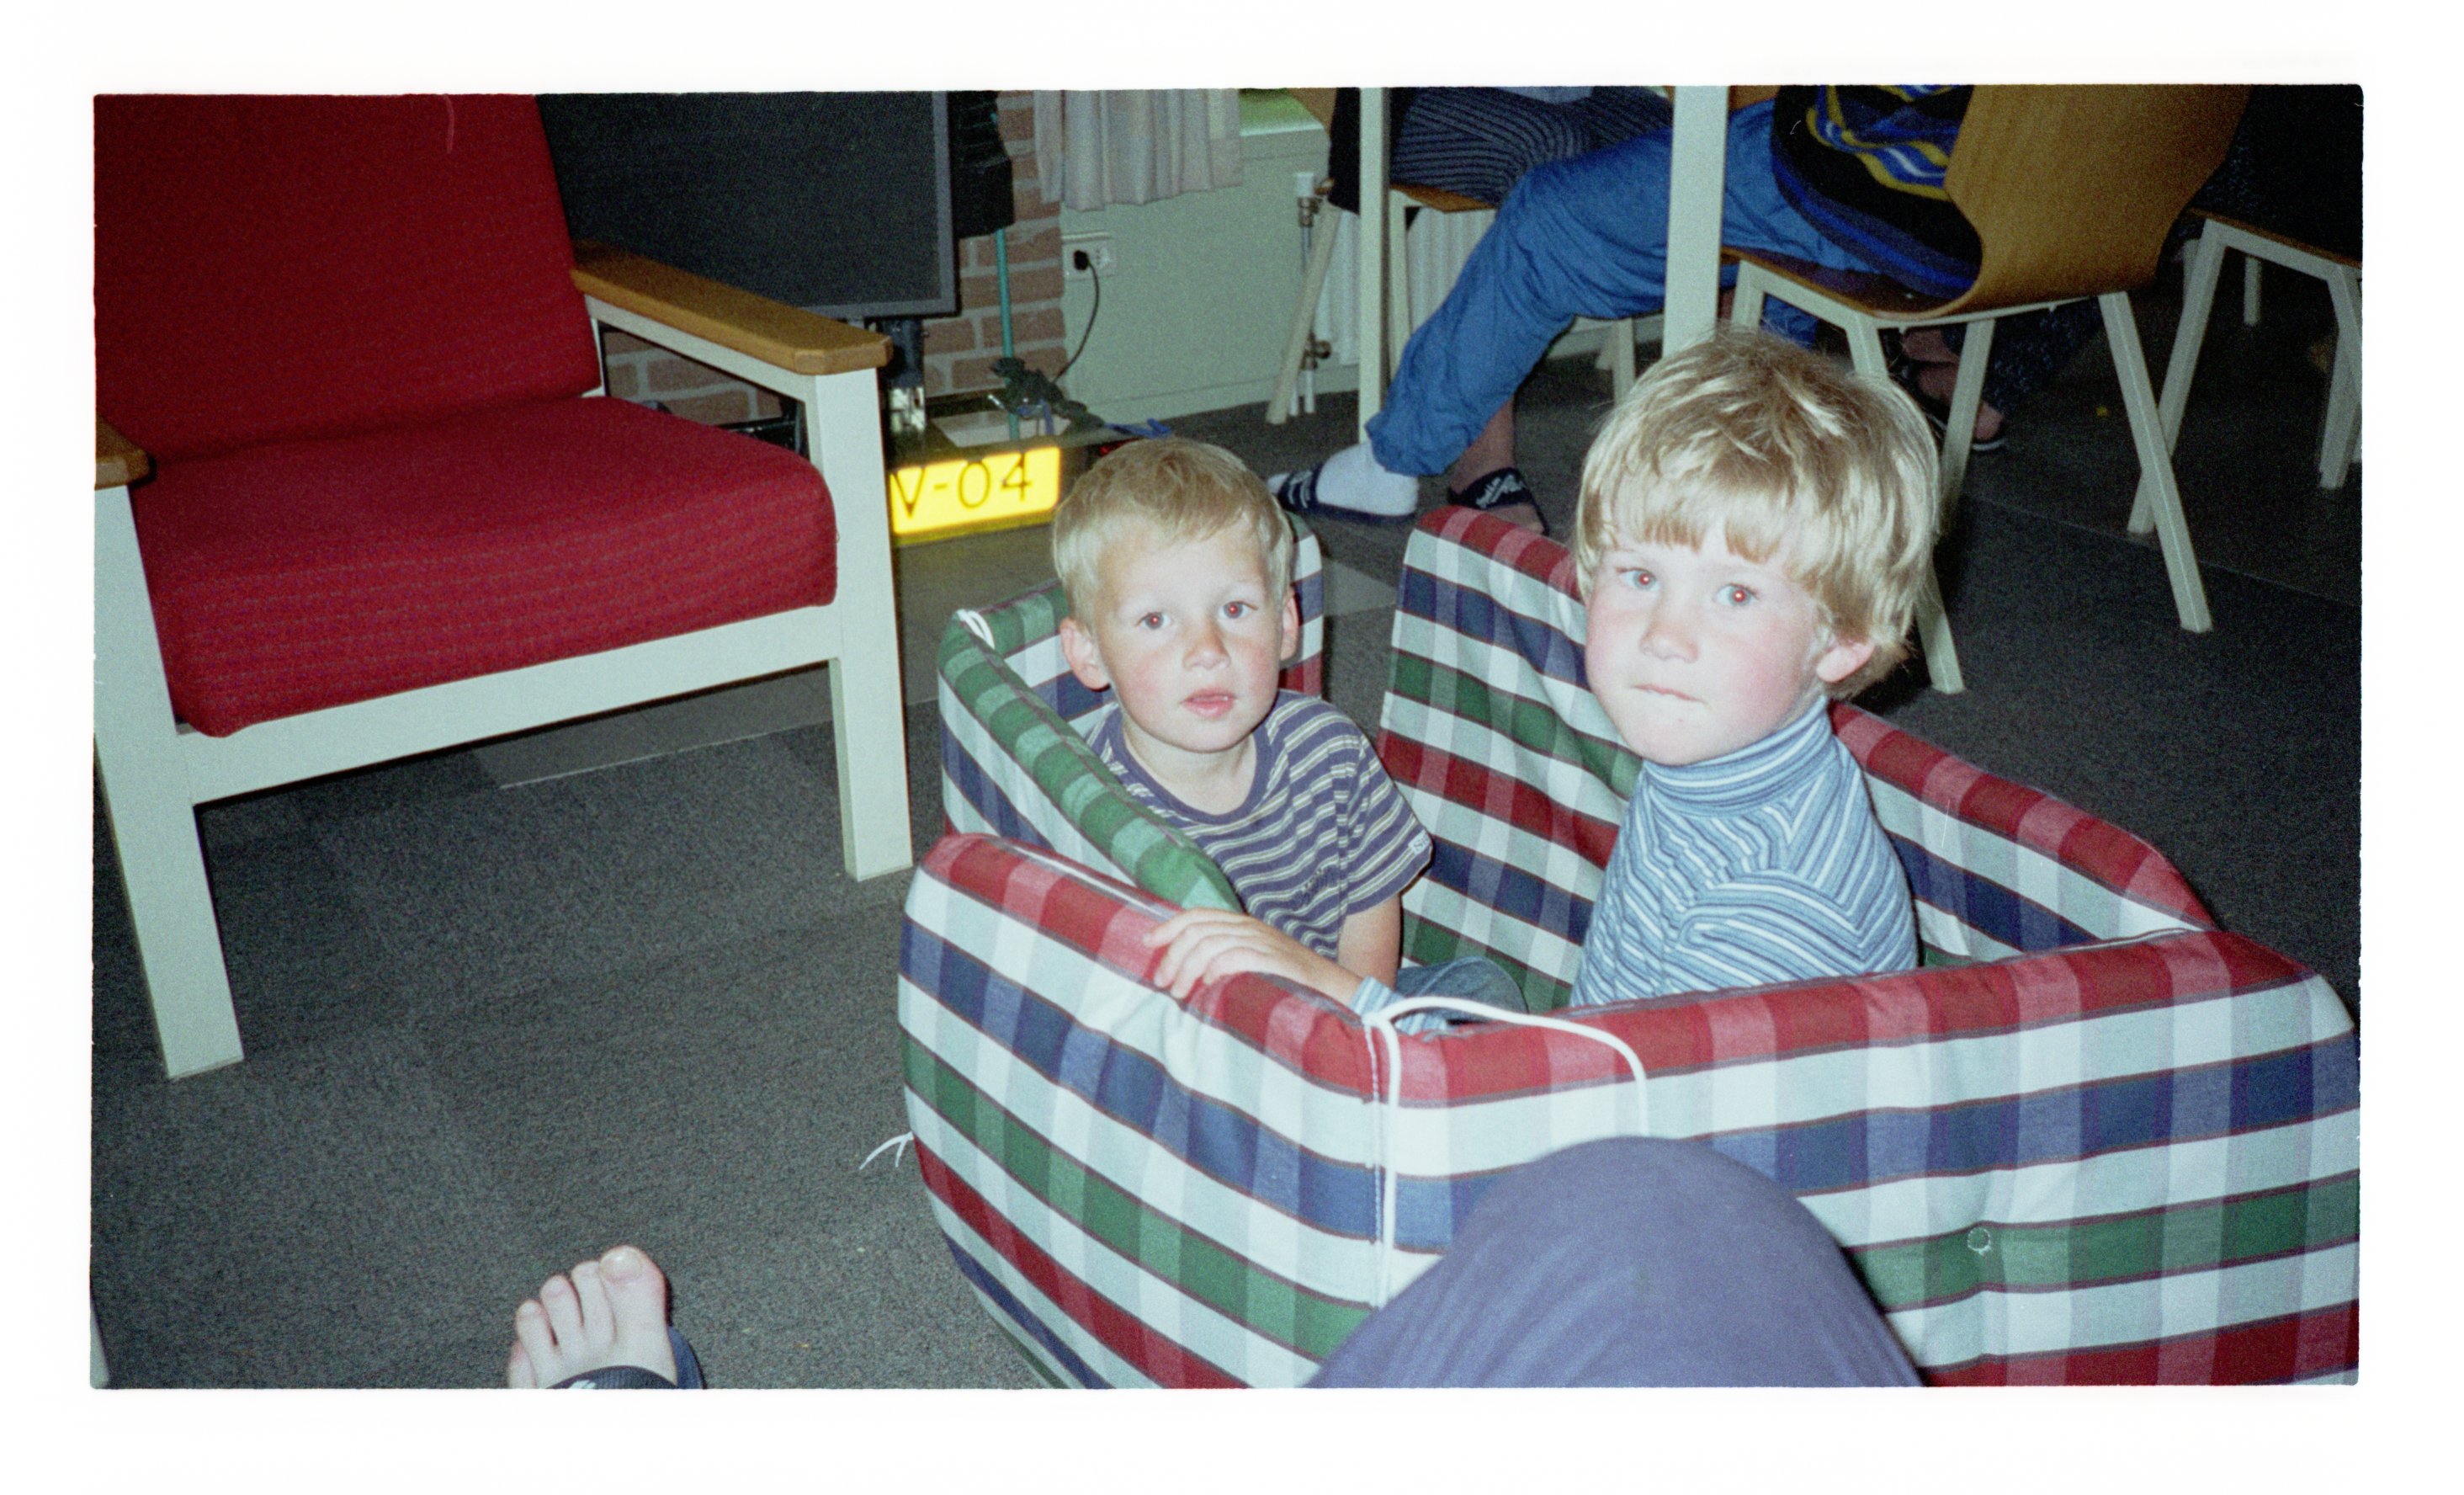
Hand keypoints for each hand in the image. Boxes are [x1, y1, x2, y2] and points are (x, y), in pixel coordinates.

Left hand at [1145, 909, 1357, 1003]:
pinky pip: (1234, 957)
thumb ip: (1223, 958)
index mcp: (1242, 925)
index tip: (1148, 943)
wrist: (1332, 990)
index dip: (1169, 926)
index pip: (1198, 915)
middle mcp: (1249, 928)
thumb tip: (1183, 970)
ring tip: (1179, 992)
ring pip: (1209, 943)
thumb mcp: (1251, 962)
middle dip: (1172, 955)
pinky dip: (1215, 969)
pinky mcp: (1273, 960)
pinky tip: (1209, 985)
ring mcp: (1262, 942)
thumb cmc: (1288, 982)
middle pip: (1198, 930)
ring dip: (1187, 968)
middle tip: (1162, 981)